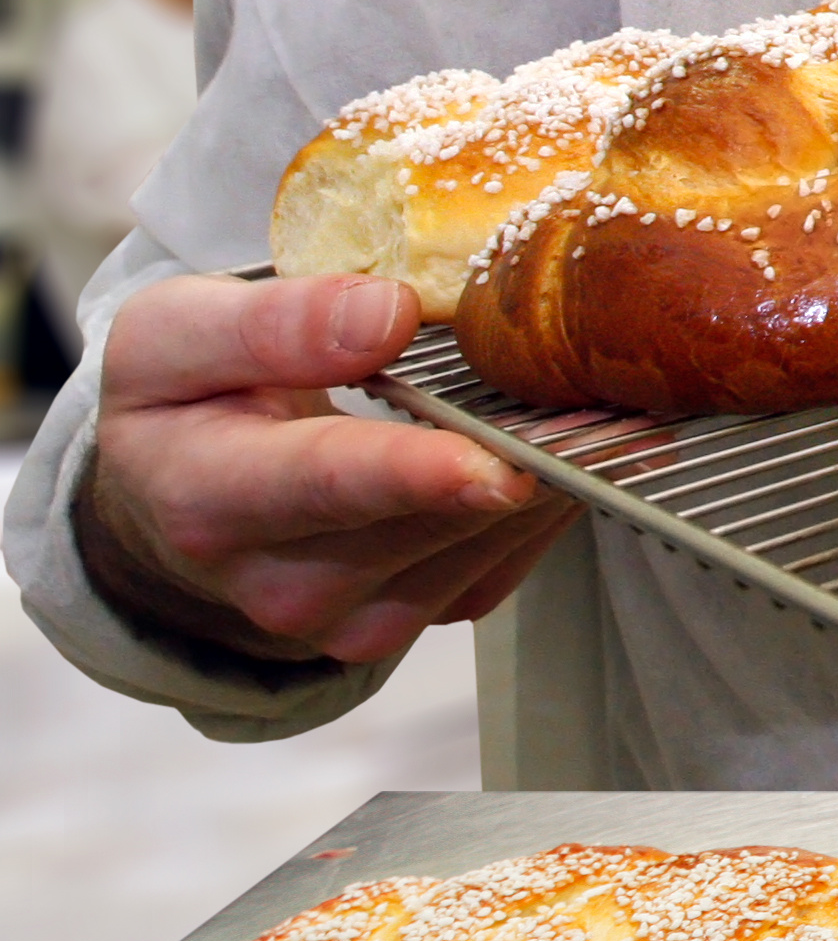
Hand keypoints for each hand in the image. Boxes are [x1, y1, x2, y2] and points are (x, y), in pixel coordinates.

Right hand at [79, 273, 578, 665]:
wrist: (179, 496)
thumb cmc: (185, 403)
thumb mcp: (177, 332)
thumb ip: (272, 321)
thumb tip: (386, 315)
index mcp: (208, 499)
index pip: (327, 485)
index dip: (418, 475)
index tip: (493, 466)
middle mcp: (279, 585)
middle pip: (427, 520)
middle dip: (503, 452)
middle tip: (558, 380)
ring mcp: (350, 621)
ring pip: (480, 545)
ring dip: (526, 475)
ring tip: (536, 404)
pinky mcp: (413, 626)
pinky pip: (503, 564)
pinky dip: (529, 506)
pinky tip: (514, 452)